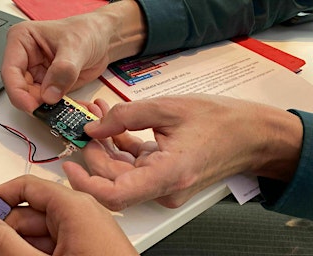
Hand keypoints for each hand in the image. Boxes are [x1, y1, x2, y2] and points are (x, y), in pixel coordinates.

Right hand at [0, 175, 137, 254]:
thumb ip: (9, 246)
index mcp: (74, 207)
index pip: (27, 187)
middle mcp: (81, 215)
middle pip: (29, 214)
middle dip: (4, 232)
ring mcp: (85, 235)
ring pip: (39, 234)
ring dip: (16, 247)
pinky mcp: (88, 251)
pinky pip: (53, 247)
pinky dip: (34, 255)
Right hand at [2, 1, 144, 112]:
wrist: (102, 38)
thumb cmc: (87, 31)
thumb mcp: (76, 47)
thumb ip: (63, 70)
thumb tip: (49, 94)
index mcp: (21, 40)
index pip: (10, 71)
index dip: (18, 92)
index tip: (31, 106)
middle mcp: (24, 59)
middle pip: (19, 89)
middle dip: (33, 103)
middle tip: (49, 113)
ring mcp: (35, 74)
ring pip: (32, 99)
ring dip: (47, 109)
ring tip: (64, 111)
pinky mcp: (47, 86)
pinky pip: (47, 104)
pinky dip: (58, 110)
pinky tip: (71, 108)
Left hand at [63, 95, 301, 209]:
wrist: (251, 135)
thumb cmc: (221, 122)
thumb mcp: (168, 108)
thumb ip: (125, 116)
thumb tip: (94, 127)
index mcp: (167, 175)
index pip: (114, 195)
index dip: (85, 184)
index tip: (68, 166)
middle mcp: (164, 188)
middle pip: (113, 180)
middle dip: (94, 151)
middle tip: (86, 121)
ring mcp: (164, 186)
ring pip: (121, 173)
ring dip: (107, 146)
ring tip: (99, 114)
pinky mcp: (164, 178)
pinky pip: (134, 167)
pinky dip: (122, 148)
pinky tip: (114, 124)